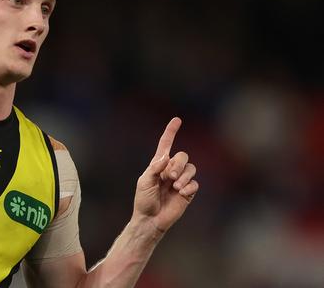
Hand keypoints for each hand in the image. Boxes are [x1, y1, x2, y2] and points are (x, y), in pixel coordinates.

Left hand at [132, 117, 198, 232]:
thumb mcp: (144, 181)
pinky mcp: (188, 192)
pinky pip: (195, 183)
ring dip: (184, 176)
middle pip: (182, 156)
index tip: (177, 120)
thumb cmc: (144, 200)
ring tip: (175, 187)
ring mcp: (180, 180)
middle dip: (178, 164)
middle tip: (169, 177)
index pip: (166, 144)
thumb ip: (154, 168)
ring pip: (191, 168)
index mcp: (158, 164)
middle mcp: (171, 170)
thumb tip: (166, 157)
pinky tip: (181, 194)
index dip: (171, 132)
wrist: (150, 219)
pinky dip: (189, 187)